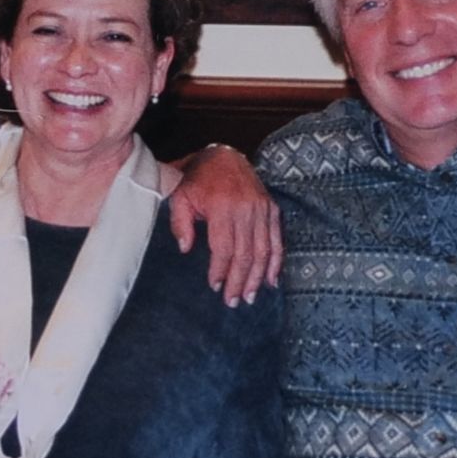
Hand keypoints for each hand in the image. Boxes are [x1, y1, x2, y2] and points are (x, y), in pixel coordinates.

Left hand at [170, 144, 281, 305]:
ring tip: (250, 296)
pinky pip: (277, 239)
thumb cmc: (197, 180)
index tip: (215, 286)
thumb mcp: (179, 197)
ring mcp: (262, 208)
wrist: (222, 155)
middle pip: (245, 253)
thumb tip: (185, 249)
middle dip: (239, 281)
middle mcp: (246, 208)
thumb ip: (179, 223)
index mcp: (222, 206)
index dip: (220, 270)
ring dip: (257, 276)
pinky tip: (271, 280)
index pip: (224, 247)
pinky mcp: (272, 208)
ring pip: (263, 250)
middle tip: (233, 302)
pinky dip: (276, 261)